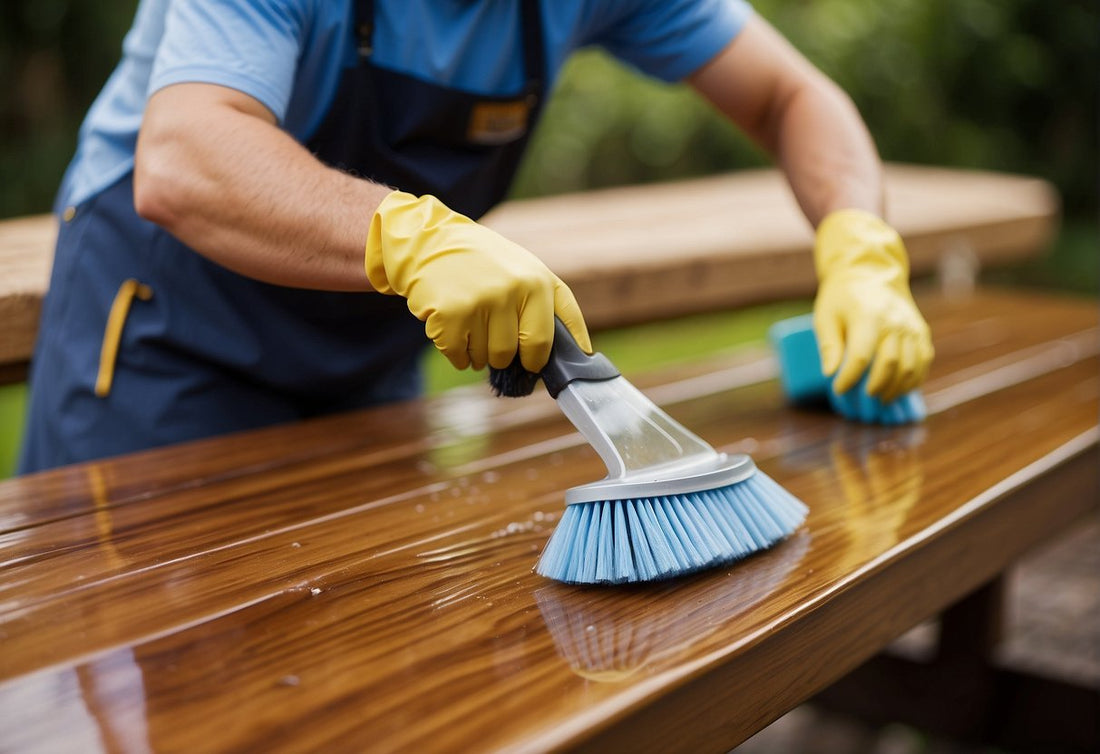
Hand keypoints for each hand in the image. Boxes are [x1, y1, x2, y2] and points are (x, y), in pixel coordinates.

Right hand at [365, 191, 590, 371]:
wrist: (431, 242)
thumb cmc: (488, 264)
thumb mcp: (530, 272)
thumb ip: (556, 309)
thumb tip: (582, 355)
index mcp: (537, 282)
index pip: (544, 342)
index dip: (536, 360)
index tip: (531, 364)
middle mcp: (511, 290)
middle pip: (511, 355)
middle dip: (502, 354)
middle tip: (490, 329)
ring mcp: (480, 302)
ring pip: (485, 359)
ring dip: (477, 352)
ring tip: (470, 320)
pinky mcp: (451, 315)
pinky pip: (459, 358)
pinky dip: (455, 352)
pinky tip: (453, 325)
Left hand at [812, 209, 932, 402]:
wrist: (871, 272)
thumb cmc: (842, 298)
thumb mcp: (825, 316)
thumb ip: (829, 345)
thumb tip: (828, 374)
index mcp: (867, 317)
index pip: (860, 357)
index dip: (849, 378)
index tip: (838, 389)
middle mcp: (894, 322)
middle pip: (889, 364)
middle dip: (876, 386)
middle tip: (863, 396)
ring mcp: (911, 326)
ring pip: (910, 366)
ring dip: (897, 388)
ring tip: (881, 398)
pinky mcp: (921, 331)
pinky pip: (923, 360)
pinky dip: (914, 379)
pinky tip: (900, 388)